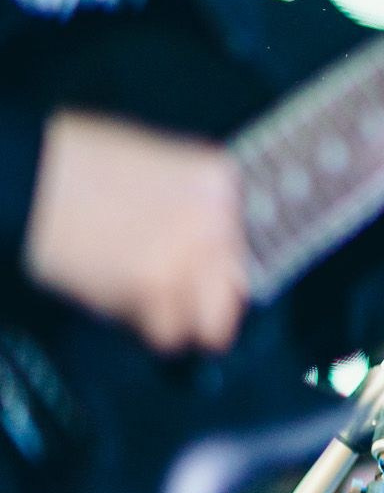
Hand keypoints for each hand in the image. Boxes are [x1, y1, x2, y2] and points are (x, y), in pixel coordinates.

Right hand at [24, 111, 246, 352]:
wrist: (30, 174)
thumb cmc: (74, 160)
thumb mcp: (153, 160)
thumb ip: (188, 197)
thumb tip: (201, 234)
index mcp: (219, 180)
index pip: (244, 241)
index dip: (217, 262)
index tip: (203, 272)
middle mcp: (217, 218)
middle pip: (236, 286)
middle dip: (208, 299)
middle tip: (182, 303)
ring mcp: (190, 253)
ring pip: (212, 320)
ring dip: (180, 319)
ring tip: (149, 307)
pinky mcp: (154, 285)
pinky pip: (167, 332)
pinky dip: (145, 328)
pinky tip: (123, 306)